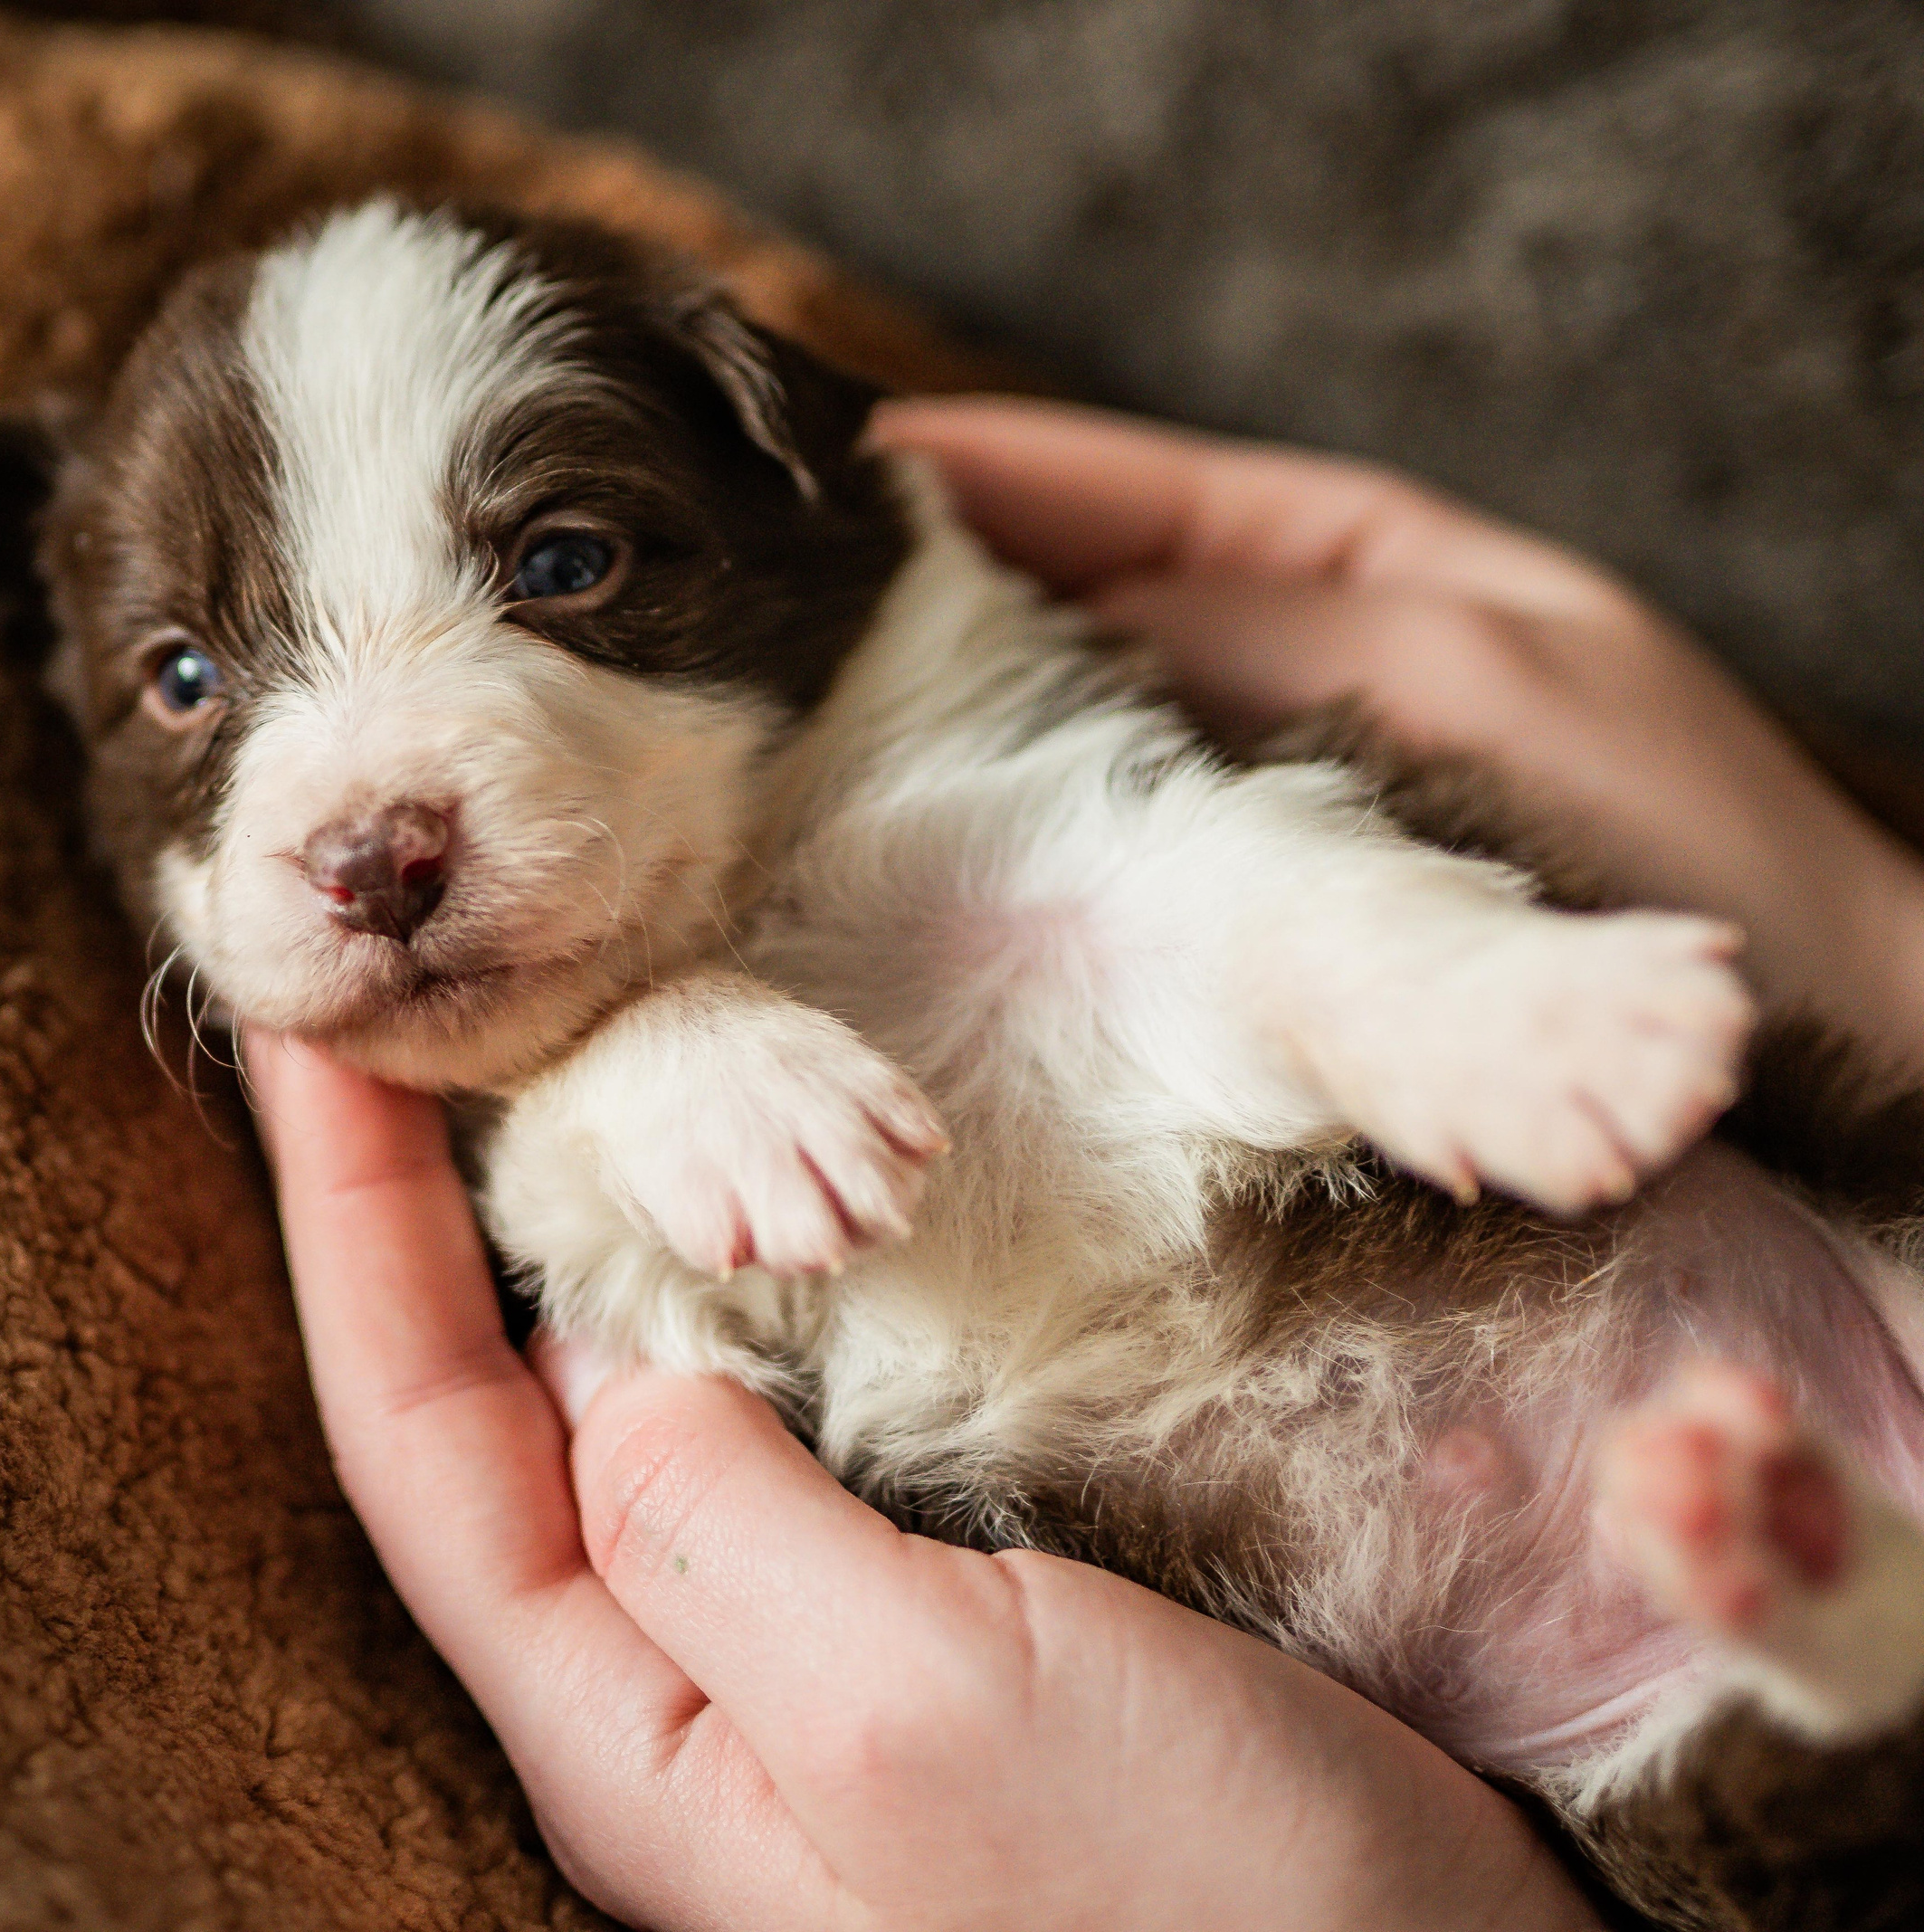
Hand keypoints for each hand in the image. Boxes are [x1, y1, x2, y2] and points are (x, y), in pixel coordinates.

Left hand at [244, 1028, 1599, 1931]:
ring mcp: (812, 1651)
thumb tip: (609, 1358)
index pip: (417, 1441)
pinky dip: (744, 1280)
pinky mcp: (937, 1609)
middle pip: (494, 1414)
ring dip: (582, 1225)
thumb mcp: (917, 1715)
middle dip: (432, 1209)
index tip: (307, 1030)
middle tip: (419, 1012)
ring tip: (556, 1062)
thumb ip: (719, 1533)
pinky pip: (783, 1415)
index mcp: (632, 1736)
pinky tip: (762, 1202)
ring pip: (636, 1399)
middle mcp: (691, 1692)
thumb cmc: (1189, 1912)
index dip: (347, 1222)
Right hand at [874, 396, 1923, 1080]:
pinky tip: (899, 916)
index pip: (1099, 489)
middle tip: (741, 634)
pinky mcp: (1241, 964)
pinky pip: (1093, 905)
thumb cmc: (1685, 842)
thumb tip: (1041, 614)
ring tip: (777, 770)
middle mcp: (1261, 683)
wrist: (1826, 1064)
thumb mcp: (1470, 671)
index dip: (951, 476)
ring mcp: (1241, 822)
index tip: (802, 480)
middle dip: (902, 624)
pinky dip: (1005, 901)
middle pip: (1046, 623)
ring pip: (1052, 771)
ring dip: (930, 768)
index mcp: (1327, 561)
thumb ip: (1257, 624)